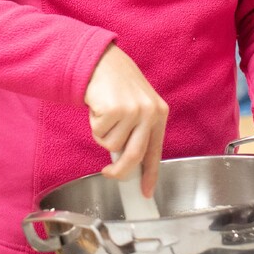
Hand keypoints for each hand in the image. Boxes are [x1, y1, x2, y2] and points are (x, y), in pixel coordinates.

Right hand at [83, 45, 167, 196]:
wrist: (101, 61)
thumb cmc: (116, 85)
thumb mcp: (136, 105)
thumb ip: (138, 130)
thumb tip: (130, 162)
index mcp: (159, 113)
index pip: (155, 151)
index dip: (150, 174)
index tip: (145, 192)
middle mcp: (149, 112)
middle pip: (134, 156)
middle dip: (119, 171)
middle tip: (108, 172)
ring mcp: (133, 111)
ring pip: (112, 145)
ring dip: (103, 134)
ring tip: (105, 114)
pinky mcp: (115, 110)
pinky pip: (100, 133)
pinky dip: (94, 124)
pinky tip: (98, 107)